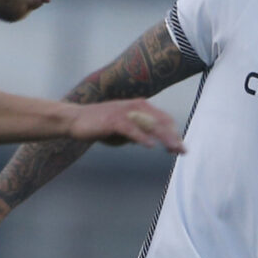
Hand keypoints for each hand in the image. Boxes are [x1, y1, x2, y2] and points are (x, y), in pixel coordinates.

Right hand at [70, 99, 184, 152]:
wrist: (76, 119)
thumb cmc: (99, 125)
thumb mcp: (123, 130)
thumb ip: (137, 132)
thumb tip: (150, 140)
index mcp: (139, 108)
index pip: (163, 119)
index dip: (173, 133)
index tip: (180, 147)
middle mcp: (135, 107)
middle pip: (161, 122)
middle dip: (173, 136)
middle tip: (182, 151)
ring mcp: (125, 113)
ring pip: (149, 125)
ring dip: (163, 137)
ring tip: (173, 148)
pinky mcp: (114, 120)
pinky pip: (131, 129)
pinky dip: (142, 137)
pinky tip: (150, 146)